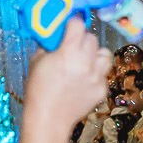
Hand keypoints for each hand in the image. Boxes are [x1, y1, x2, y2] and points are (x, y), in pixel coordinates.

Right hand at [20, 19, 113, 142]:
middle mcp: (86, 63)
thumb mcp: (37, 61)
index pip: (78, 25)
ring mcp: (97, 77)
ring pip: (105, 54)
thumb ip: (48, 45)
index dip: (72, 23)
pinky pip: (103, 74)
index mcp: (69, 52)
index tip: (69, 26)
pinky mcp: (102, 90)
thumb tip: (54, 35)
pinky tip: (83, 79)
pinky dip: (95, 74)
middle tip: (73, 45)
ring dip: (95, 54)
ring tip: (85, 60)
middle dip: (83, 39)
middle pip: (92, 38)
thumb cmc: (39, 90)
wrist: (49, 118)